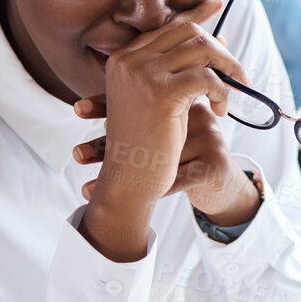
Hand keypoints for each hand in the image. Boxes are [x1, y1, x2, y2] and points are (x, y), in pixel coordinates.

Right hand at [70, 0, 253, 260]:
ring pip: (202, 50)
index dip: (196, 15)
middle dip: (220, 49)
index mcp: (123, 60)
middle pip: (188, 32)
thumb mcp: (158, 100)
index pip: (167, 26)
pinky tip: (220, 110)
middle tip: (238, 74)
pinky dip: (222, 92)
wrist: (129, 180)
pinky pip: (207, 78)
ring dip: (227, 71)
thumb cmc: (146, 145)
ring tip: (231, 96)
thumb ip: (177, 71)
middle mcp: (129, 61)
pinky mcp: (161, 94)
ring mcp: (143, 75)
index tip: (216, 3)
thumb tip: (215, 42)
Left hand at [73, 99, 259, 224]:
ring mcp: (208, 138)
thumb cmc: (191, 153)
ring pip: (160, 157)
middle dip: (107, 143)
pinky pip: (179, 179)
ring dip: (124, 174)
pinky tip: (132, 202)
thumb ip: (145, 120)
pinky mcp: (216, 164)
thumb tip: (105, 121)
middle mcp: (196, 115)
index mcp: (182, 100)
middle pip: (146, 127)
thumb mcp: (172, 134)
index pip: (141, 99)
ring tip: (89, 189)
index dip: (107, 104)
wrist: (223, 179)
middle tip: (77, 155)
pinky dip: (154, 192)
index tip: (77, 109)